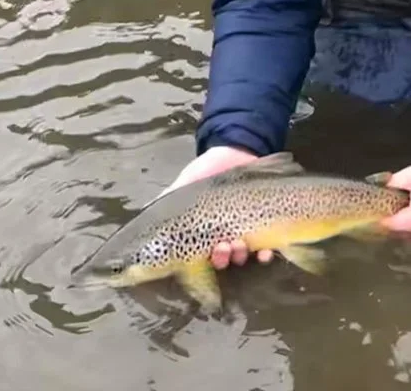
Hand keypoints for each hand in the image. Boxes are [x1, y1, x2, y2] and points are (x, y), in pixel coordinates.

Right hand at [162, 146, 274, 269]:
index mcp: (202, 232)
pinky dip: (264, 254)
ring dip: (239, 255)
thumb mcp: (186, 182)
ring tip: (240, 245)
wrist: (237, 150)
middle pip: (221, 260)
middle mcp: (222, 236)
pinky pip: (265, 247)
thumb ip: (169, 197)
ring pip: (241, 255)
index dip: (199, 262)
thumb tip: (145, 211)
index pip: (198, 256)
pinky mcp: (264, 224)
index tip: (200, 257)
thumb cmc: (208, 169)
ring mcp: (243, 231)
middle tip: (222, 248)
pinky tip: (264, 252)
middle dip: (221, 258)